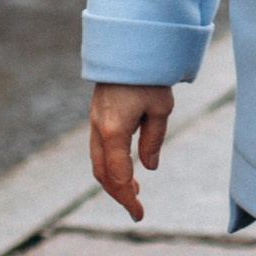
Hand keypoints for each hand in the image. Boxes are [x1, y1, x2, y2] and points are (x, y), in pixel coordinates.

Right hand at [89, 82, 174, 221]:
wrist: (129, 42)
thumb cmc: (148, 74)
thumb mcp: (161, 108)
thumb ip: (153, 140)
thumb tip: (148, 167)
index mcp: (114, 131)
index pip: (118, 176)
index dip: (128, 198)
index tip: (139, 213)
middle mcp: (99, 128)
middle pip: (103, 173)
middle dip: (118, 193)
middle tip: (136, 206)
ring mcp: (95, 120)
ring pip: (98, 161)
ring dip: (113, 179)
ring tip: (133, 189)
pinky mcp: (98, 114)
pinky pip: (99, 147)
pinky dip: (110, 163)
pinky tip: (126, 164)